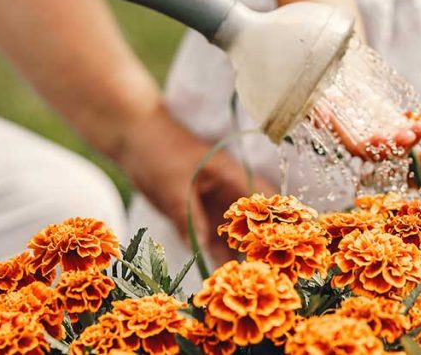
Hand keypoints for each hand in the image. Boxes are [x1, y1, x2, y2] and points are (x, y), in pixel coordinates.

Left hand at [117, 104, 276, 264]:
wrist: (135, 140)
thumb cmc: (159, 152)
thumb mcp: (173, 185)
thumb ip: (188, 216)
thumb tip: (203, 247)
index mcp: (231, 176)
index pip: (264, 199)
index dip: (278, 220)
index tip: (285, 244)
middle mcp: (228, 192)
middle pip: (252, 222)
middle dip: (260, 246)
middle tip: (265, 272)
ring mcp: (214, 205)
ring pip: (233, 234)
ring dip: (238, 255)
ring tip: (245, 280)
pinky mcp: (199, 215)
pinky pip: (212, 238)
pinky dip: (216, 254)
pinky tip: (219, 274)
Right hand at [313, 96, 420, 160]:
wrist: (342, 86)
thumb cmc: (327, 95)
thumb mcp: (318, 100)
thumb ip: (317, 111)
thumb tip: (318, 121)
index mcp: (351, 141)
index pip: (363, 149)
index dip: (372, 146)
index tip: (380, 138)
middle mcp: (371, 145)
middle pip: (387, 151)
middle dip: (399, 144)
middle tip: (409, 134)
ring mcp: (387, 137)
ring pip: (403, 144)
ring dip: (416, 137)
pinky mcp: (397, 126)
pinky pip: (413, 131)